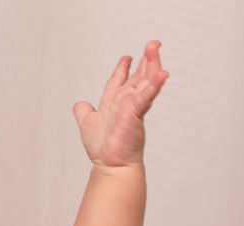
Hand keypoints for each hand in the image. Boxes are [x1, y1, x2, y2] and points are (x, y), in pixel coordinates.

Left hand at [74, 40, 167, 166]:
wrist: (110, 163)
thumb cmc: (102, 148)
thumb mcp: (87, 123)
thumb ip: (83, 112)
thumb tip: (80, 103)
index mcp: (113, 102)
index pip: (120, 79)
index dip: (123, 68)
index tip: (127, 57)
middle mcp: (125, 101)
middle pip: (139, 75)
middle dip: (146, 59)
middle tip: (153, 43)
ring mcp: (132, 105)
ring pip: (146, 79)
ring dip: (152, 63)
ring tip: (154, 47)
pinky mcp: (136, 112)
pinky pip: (147, 94)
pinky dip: (155, 84)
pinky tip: (163, 73)